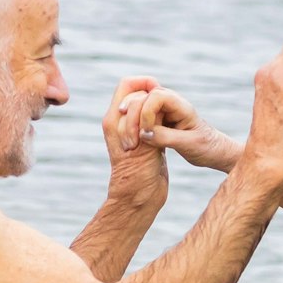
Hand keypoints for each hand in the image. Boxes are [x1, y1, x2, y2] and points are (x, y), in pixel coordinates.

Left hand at [103, 76, 168, 208]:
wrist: (140, 199)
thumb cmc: (138, 179)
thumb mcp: (143, 149)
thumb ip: (147, 125)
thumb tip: (151, 103)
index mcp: (114, 120)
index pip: (128, 85)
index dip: (144, 83)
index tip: (157, 95)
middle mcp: (120, 122)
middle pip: (138, 92)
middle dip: (151, 101)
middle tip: (155, 125)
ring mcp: (133, 130)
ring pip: (147, 105)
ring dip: (157, 112)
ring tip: (160, 133)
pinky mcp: (145, 139)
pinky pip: (153, 119)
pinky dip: (161, 120)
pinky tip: (168, 133)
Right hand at [116, 85, 241, 172]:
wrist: (214, 152)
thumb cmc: (206, 147)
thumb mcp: (188, 145)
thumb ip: (166, 138)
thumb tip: (144, 134)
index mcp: (181, 106)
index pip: (156, 96)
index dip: (146, 111)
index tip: (146, 133)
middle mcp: (171, 104)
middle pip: (143, 97)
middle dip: (133, 115)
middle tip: (130, 140)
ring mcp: (164, 111)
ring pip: (140, 106)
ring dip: (130, 121)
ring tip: (129, 142)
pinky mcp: (159, 121)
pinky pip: (141, 118)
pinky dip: (134, 127)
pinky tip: (131, 142)